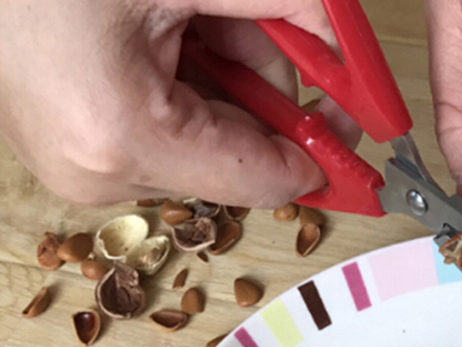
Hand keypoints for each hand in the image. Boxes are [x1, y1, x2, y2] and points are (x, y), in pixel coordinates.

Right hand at [0, 0, 358, 206]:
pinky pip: (160, 135)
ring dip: (222, 81)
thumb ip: (276, 4)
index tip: (352, 133)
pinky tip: (167, 31)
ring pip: (199, 144)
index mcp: (120, 135)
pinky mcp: (71, 151)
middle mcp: (96, 172)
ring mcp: (78, 167)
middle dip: (265, 95)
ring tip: (188, 14)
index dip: (315, 152)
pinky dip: (184, 87)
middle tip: (272, 27)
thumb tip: (342, 41)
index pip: (260, 177)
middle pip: (233, 160)